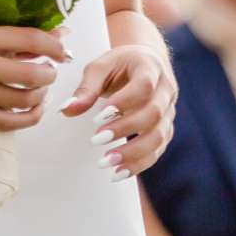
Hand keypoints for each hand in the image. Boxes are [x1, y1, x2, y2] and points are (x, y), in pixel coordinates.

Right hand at [0, 24, 67, 129]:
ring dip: (39, 96)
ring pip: (23, 99)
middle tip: (49, 72)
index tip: (61, 50)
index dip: (54, 45)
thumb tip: (32, 44)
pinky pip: (5, 121)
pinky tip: (31, 112)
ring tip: (39, 92)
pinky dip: (26, 119)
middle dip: (49, 74)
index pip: (29, 38)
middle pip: (33, 73)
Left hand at [59, 43, 175, 177]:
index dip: (124, 102)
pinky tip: (118, 172)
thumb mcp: (101, 67)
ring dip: (133, 153)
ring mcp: (169, 111)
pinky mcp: (166, 128)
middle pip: (153, 113)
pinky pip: (158, 150)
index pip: (144, 86)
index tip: (98, 116)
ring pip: (159, 136)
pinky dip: (139, 164)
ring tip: (106, 162)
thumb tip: (66, 110)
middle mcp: (165, 90)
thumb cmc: (121, 64)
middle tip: (96, 140)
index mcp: (150, 68)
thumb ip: (85, 88)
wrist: (147, 63)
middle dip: (125, 130)